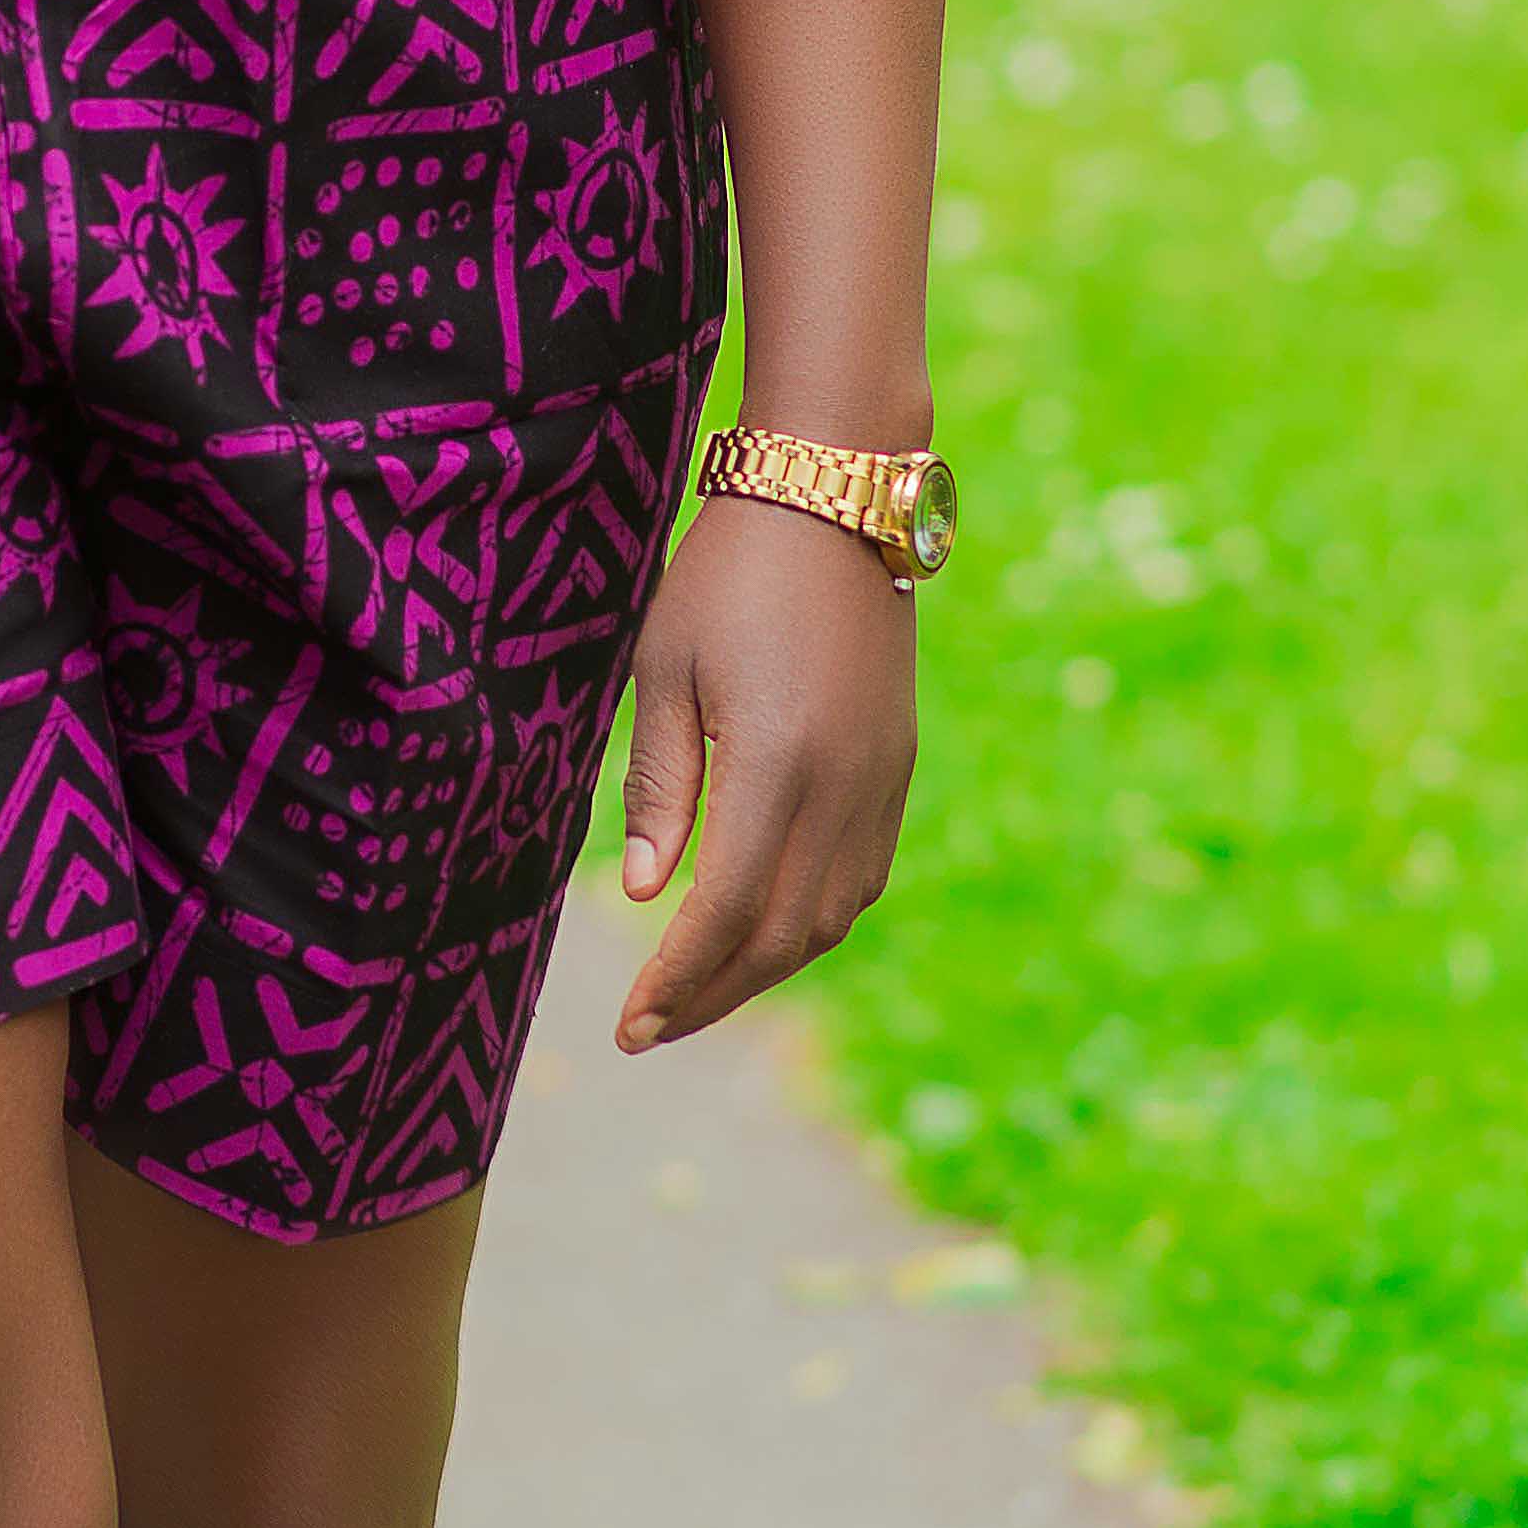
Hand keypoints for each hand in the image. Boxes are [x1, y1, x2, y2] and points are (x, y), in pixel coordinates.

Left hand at [615, 491, 917, 1055]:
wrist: (835, 497)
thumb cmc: (727, 574)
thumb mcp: (664, 672)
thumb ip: (656, 788)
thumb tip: (640, 893)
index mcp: (777, 763)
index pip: (725, 911)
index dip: (677, 979)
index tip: (629, 1024)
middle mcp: (844, 786)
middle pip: (783, 936)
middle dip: (713, 995)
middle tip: (650, 1030)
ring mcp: (882, 781)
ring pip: (831, 918)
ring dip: (763, 969)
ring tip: (696, 993)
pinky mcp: (898, 767)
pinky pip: (861, 878)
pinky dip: (810, 924)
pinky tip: (762, 934)